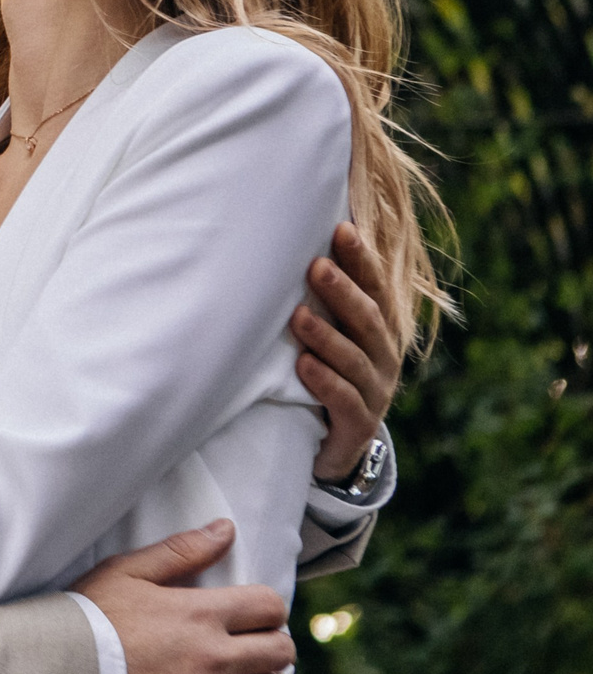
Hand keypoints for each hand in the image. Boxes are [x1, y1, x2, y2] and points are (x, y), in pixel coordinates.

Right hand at [73, 520, 296, 673]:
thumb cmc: (86, 623)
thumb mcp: (124, 573)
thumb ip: (180, 551)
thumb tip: (226, 529)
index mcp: (199, 613)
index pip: (270, 606)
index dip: (265, 608)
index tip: (248, 615)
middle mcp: (215, 658)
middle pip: (282, 650)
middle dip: (270, 643)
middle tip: (247, 646)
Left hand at [293, 222, 400, 480]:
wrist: (335, 444)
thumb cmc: (327, 373)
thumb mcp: (329, 334)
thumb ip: (321, 298)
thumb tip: (291, 240)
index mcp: (377, 330)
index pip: (374, 289)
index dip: (362, 261)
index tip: (342, 229)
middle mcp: (382, 358)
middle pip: (368, 320)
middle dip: (343, 292)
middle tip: (316, 267)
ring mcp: (375, 392)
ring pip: (354, 360)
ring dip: (326, 336)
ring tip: (298, 317)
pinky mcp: (358, 425)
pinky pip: (344, 401)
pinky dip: (325, 382)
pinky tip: (303, 366)